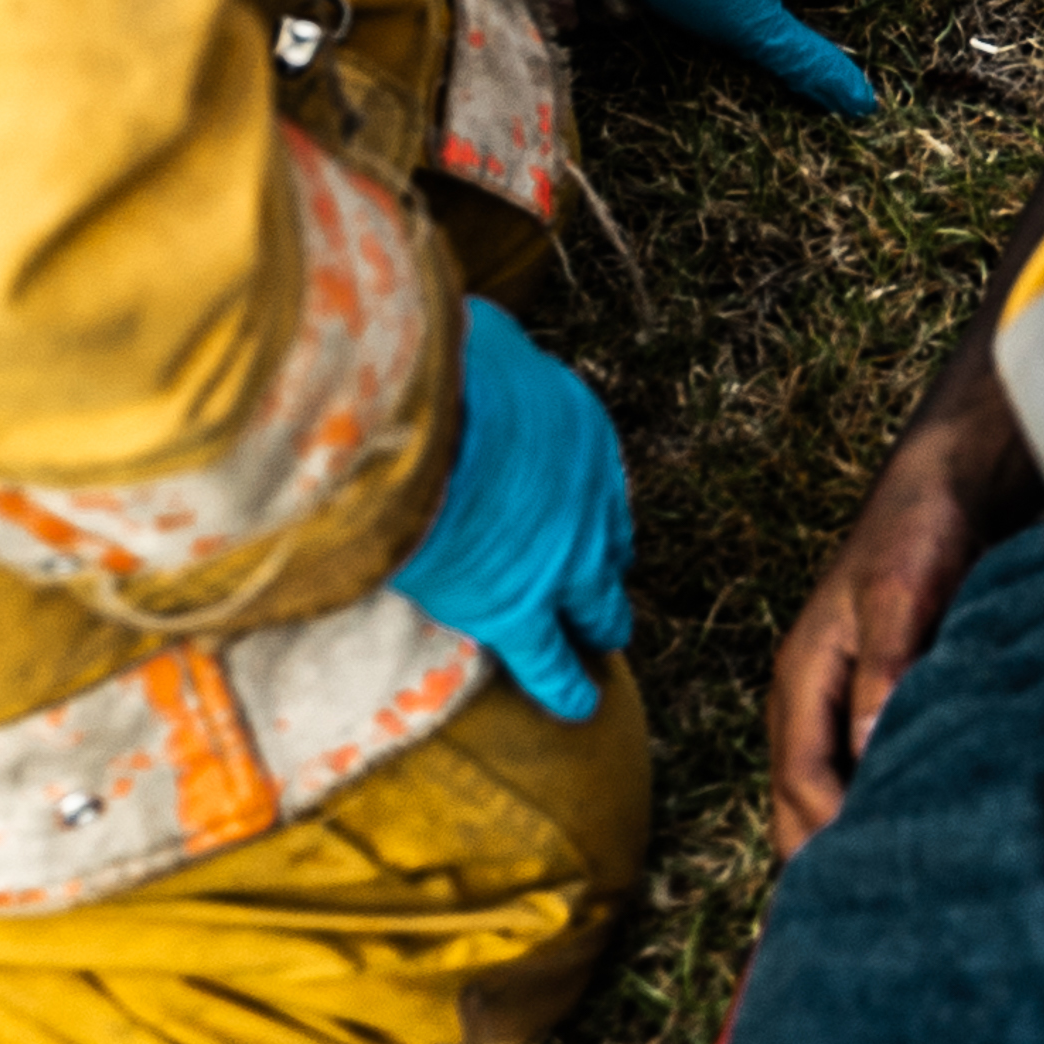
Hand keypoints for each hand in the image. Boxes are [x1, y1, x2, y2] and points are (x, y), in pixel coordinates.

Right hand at [391, 298, 633, 722]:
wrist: (435, 426)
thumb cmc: (449, 368)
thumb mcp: (487, 339)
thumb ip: (488, 353)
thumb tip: (467, 337)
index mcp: (584, 432)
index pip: (599, 483)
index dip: (593, 507)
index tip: (587, 520)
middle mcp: (589, 499)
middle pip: (608, 545)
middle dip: (608, 569)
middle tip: (608, 587)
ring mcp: (562, 561)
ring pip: (594, 605)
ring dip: (599, 624)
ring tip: (603, 642)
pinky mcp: (519, 611)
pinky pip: (549, 661)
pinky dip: (565, 686)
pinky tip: (577, 706)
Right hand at [767, 401, 1034, 855]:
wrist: (951, 484)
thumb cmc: (920, 530)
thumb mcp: (901, 596)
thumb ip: (885, 672)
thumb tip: (870, 756)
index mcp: (801, 679)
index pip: (802, 787)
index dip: (832, 842)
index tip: (875, 891)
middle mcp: (812, 703)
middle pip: (802, 808)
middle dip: (830, 862)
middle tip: (884, 921)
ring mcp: (843, 707)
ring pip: (831, 800)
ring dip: (856, 842)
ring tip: (904, 900)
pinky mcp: (880, 706)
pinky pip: (864, 779)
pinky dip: (881, 813)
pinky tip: (923, 844)